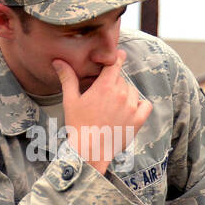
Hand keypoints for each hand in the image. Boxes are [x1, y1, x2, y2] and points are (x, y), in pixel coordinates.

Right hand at [54, 51, 151, 173]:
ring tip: (113, 105)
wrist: (90, 150)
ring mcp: (131, 108)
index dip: (118, 57)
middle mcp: (121, 94)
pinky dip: (140, 105)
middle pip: (121, 80)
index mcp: (105, 87)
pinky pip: (146, 105)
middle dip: (113, 84)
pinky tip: (130, 109)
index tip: (120, 54)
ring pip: (132, 91)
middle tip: (103, 96)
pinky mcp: (138, 120)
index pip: (115, 64)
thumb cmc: (78, 124)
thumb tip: (58, 61)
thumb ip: (68, 78)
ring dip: (126, 94)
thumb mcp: (70, 100)